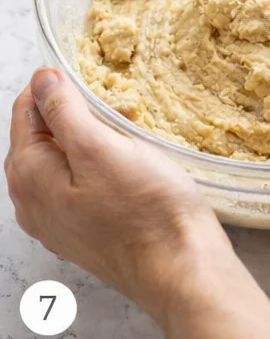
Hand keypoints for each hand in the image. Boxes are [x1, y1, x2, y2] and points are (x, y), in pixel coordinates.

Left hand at [6, 69, 269, 338]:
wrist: (178, 266)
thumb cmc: (145, 207)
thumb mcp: (102, 147)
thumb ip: (64, 112)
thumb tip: (41, 78)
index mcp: (30, 178)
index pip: (23, 113)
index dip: (51, 86)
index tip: (84, 72)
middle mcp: (31, 203)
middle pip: (33, 138)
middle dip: (59, 110)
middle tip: (99, 92)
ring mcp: (54, 222)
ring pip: (51, 161)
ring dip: (73, 136)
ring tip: (109, 120)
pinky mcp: (78, 231)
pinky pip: (68, 183)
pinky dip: (84, 161)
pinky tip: (113, 157)